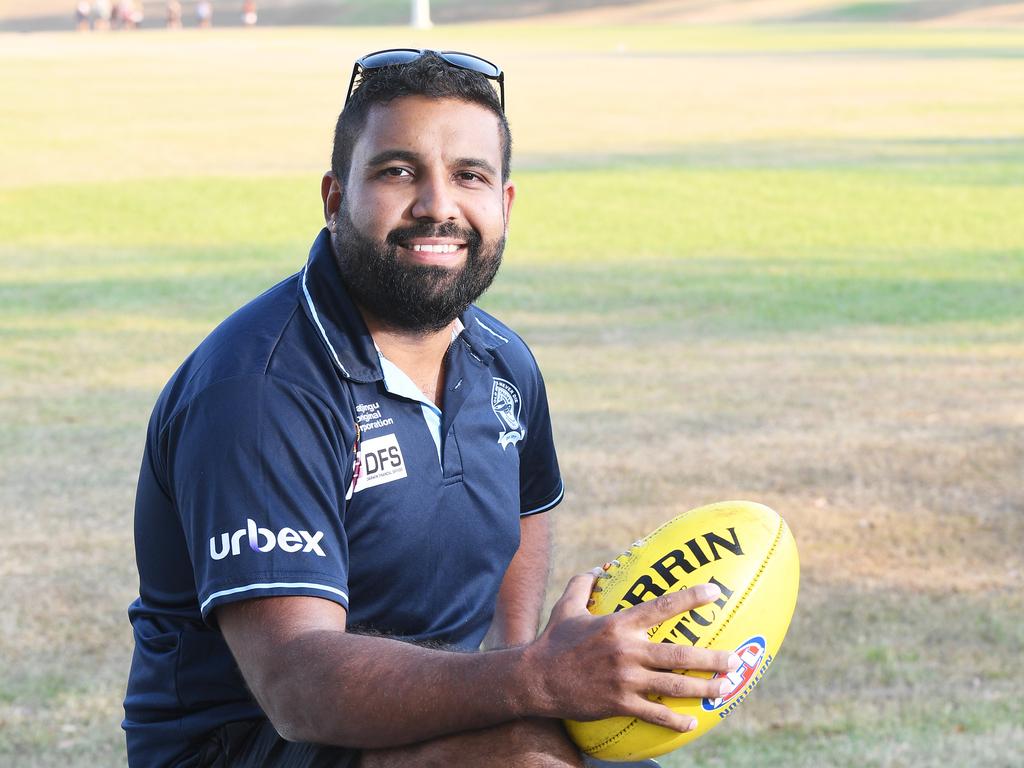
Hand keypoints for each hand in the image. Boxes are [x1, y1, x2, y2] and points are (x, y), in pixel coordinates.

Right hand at [522, 572, 738, 731]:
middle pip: (679, 655)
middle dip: (712, 658)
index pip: (662, 607)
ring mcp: (625, 679)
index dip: (691, 598)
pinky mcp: (619, 703)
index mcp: (619, 623)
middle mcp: (627, 650)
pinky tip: (691, 723)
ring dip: (703, 688)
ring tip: (725, 689)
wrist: (536, 678)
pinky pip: (654, 713)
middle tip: (735, 659)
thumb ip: (584, 583)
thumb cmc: (553, 639)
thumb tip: (600, 567)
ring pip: (674, 685)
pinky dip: (675, 720)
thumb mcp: (567, 605)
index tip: (715, 593)